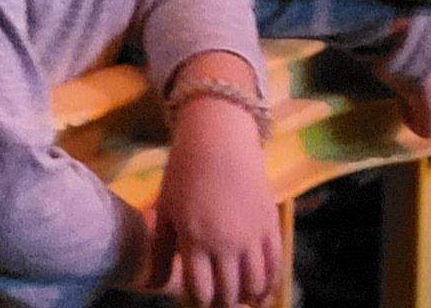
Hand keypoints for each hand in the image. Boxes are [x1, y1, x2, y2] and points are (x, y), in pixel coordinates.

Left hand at [147, 82, 280, 306]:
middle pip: (228, 293)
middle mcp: (226, 242)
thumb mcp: (166, 210)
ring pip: (255, 284)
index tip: (194, 303)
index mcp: (195, 239)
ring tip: (236, 299)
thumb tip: (156, 284)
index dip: (197, 305)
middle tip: (214, 303)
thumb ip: (161, 250)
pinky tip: (260, 291)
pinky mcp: (271, 225)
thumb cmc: (185, 173)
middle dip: (220, 305)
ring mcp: (252, 235)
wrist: (219, 140)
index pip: (200, 292)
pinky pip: (275, 266)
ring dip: (245, 298)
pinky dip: (269, 284)